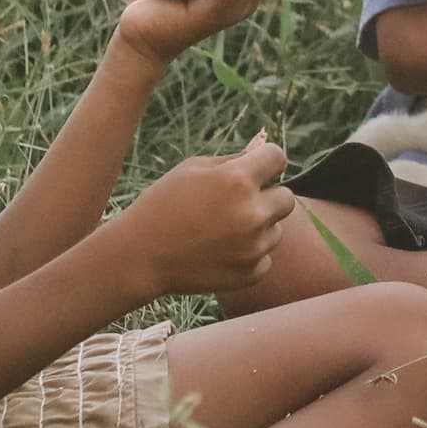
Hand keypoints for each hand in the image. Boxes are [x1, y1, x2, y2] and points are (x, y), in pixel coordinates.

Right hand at [117, 135, 295, 298]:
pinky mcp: (251, 273)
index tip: (258, 168)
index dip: (267, 161)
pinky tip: (220, 251)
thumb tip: (263, 154)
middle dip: (267, 196)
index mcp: (238, 180)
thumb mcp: (192, 168)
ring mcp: (254, 247)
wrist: (140, 256)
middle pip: (286, 197)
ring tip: (220, 231)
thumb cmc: (162, 204)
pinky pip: (265, 257)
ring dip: (258, 228)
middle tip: (237, 204)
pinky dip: (249, 255)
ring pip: (276, 230)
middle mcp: (253, 213)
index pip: (278, 157)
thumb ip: (233, 160)